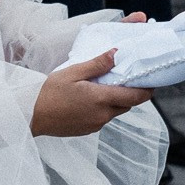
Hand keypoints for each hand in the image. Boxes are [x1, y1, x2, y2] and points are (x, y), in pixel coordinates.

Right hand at [31, 51, 154, 137]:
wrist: (31, 116)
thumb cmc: (48, 92)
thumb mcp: (73, 72)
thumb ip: (97, 64)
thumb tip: (117, 54)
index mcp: (101, 99)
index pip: (136, 97)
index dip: (148, 89)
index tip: (153, 80)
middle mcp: (102, 115)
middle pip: (127, 104)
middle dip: (130, 92)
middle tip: (126, 77)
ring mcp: (95, 125)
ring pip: (115, 111)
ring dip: (115, 100)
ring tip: (105, 86)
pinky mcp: (88, 130)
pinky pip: (103, 118)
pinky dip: (103, 108)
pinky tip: (90, 98)